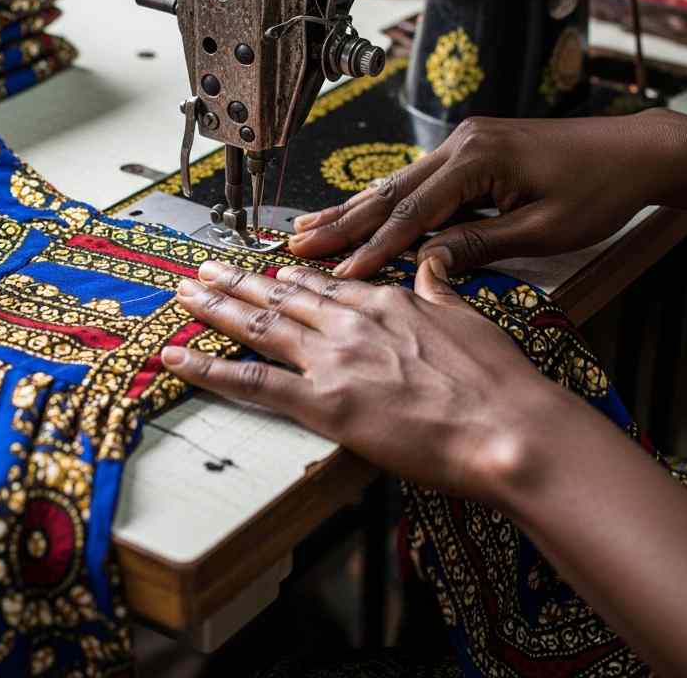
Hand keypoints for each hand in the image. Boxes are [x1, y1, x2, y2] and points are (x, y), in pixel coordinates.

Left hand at [163, 257, 563, 500]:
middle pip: (280, 296)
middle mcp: (350, 322)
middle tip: (205, 269)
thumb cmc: (497, 382)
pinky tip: (178, 358)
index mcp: (385, 301)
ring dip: (216, 308)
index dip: (292, 276)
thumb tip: (434, 258)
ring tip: (186, 293)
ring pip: (258, 325)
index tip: (271, 270)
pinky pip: (252, 382)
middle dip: (237, 282)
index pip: (326, 285)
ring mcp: (332, 360)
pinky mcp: (322, 403)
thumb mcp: (469, 315)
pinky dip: (208, 369)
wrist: (508, 429)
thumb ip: (440, 285)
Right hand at [288, 110, 678, 277]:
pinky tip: (357, 211)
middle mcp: (461, 145)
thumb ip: (479, 245)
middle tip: (295, 243)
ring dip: (352, 209)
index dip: (372, 246)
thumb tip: (425, 262)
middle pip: (388, 191)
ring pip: (396, 183)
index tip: (338, 272)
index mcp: (477, 161)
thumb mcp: (543, 230)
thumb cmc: (598, 191)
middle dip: (340, 221)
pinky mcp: (471, 151)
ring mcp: (463, 144)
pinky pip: (417, 181)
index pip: (411, 213)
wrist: (634, 151)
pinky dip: (384, 201)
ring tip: (307, 226)